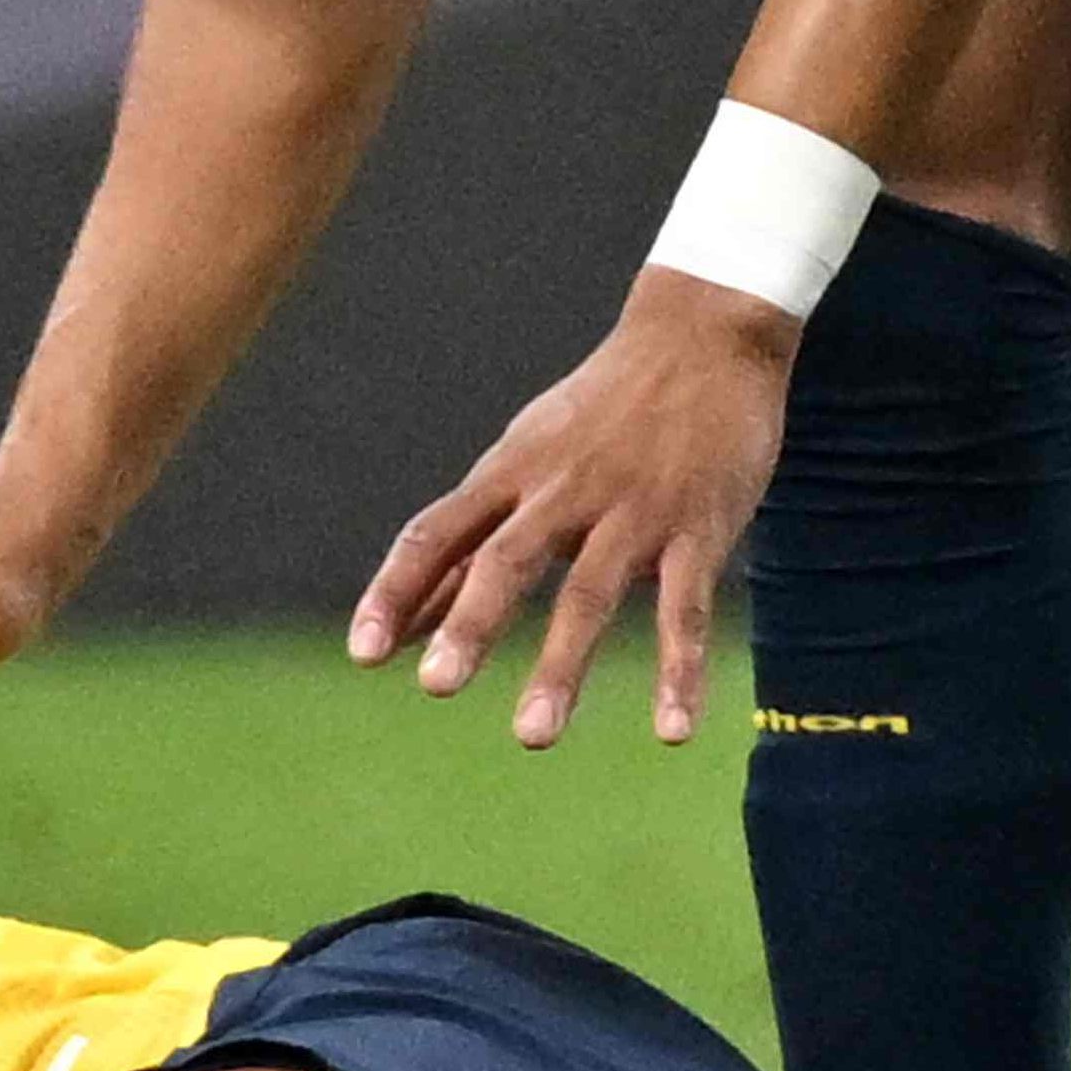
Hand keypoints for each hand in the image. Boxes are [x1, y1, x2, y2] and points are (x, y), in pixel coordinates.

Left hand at [351, 281, 794, 752]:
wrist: (708, 334)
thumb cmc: (603, 410)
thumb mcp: (526, 460)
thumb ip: (468, 548)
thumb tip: (403, 629)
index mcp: (514, 470)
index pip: (438, 530)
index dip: (396, 590)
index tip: (362, 654)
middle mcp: (566, 489)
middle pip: (509, 558)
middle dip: (472, 623)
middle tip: (435, 687)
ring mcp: (635, 508)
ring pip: (591, 590)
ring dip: (562, 664)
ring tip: (532, 737)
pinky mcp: (698, 526)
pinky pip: (685, 607)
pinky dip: (679, 670)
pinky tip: (672, 732)